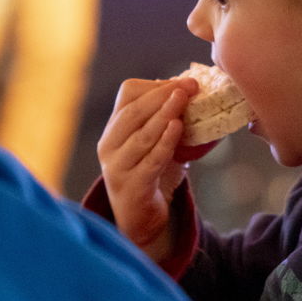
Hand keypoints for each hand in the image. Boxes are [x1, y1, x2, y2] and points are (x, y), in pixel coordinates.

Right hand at [97, 77, 195, 258]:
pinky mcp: (132, 186)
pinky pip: (150, 161)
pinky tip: (178, 129)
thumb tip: (192, 90)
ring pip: (141, 135)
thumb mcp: (153, 143)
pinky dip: (165, 143)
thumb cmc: (150, 174)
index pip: (128, 95)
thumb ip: (166, 119)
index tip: (185, 81)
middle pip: (134, 112)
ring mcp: (117, 167)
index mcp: (114, 128)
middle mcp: (109, 145)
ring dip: (164, 115)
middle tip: (189, 87)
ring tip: (183, 100)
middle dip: (162, 96)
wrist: (139, 219)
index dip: (156, 85)